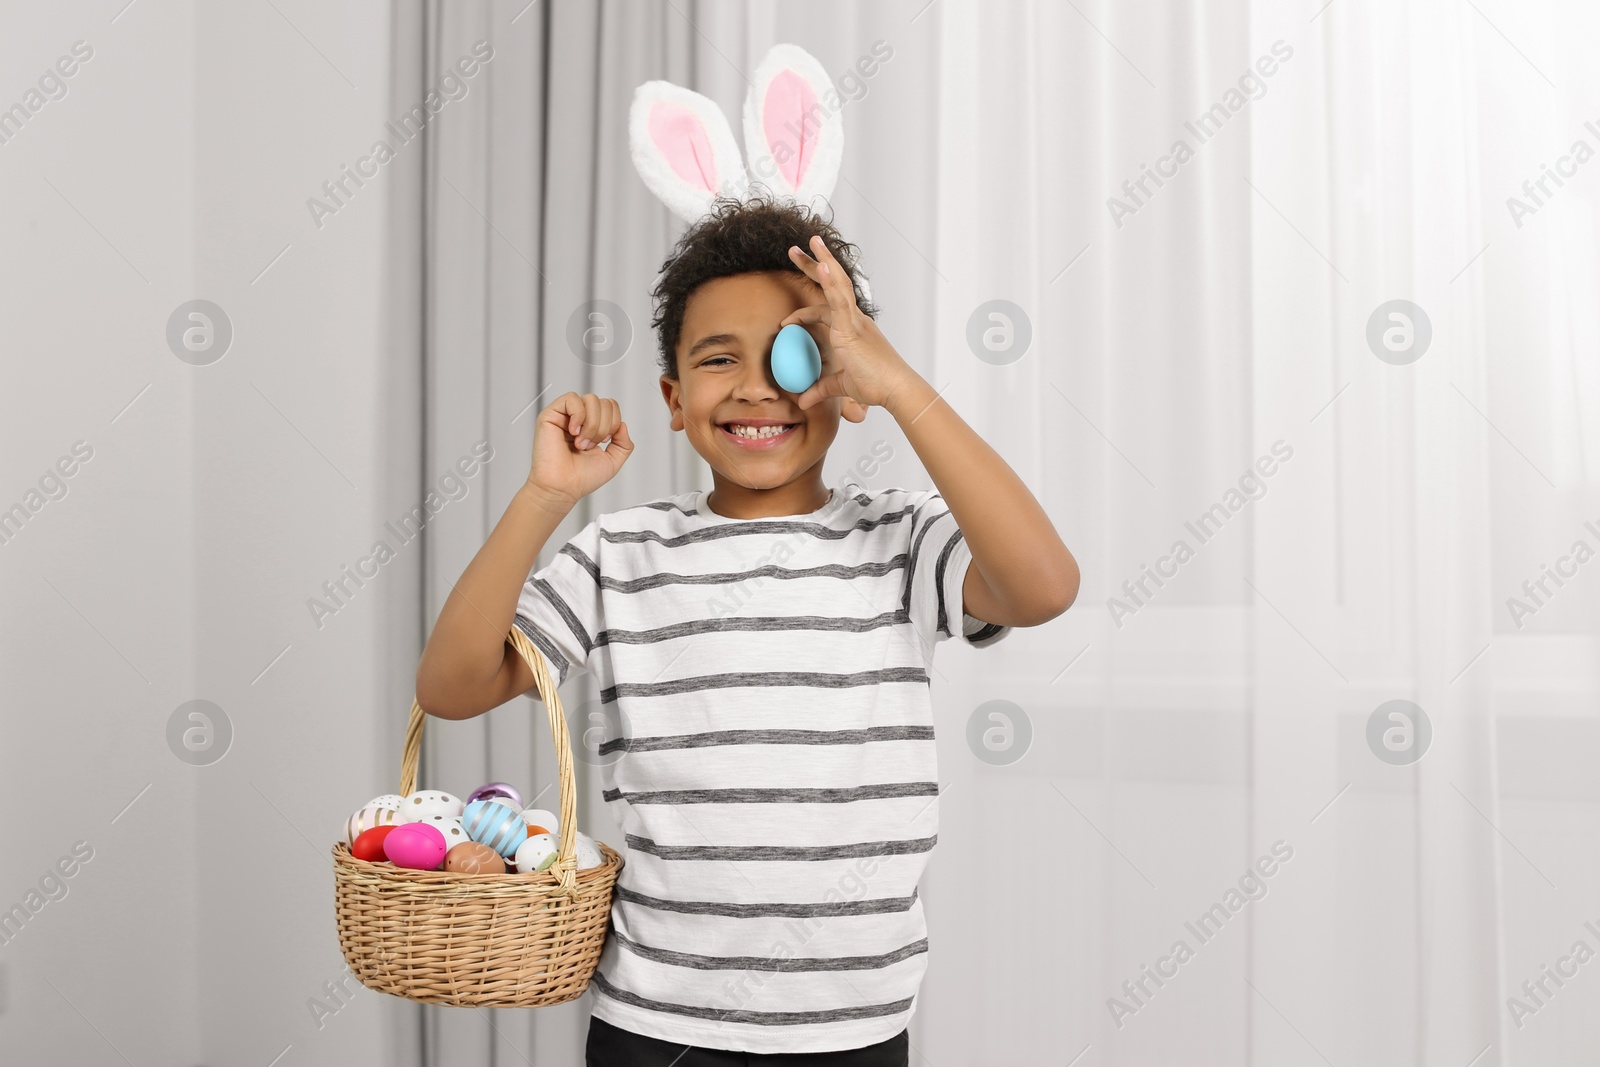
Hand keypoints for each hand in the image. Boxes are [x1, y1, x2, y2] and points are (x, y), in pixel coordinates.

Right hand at [525, 392, 633, 504]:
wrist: (562, 488)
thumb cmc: (580, 478)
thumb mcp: (613, 461)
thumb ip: (624, 443)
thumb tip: (622, 424)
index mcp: (592, 426)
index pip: (611, 406)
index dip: (613, 423)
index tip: (603, 442)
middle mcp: (579, 419)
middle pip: (604, 402)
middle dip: (603, 427)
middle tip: (590, 445)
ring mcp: (565, 415)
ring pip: (591, 399)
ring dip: (591, 425)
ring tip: (581, 443)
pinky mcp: (550, 415)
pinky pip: (571, 399)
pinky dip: (578, 416)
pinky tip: (573, 433)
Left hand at [781, 234, 917, 411]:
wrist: (895, 389)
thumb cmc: (876, 386)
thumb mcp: (840, 386)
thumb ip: (821, 389)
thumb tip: (804, 401)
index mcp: (852, 328)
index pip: (825, 308)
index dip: (804, 310)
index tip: (786, 321)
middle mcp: (854, 318)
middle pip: (832, 284)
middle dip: (813, 265)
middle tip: (795, 249)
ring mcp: (854, 319)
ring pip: (837, 282)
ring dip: (822, 260)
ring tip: (810, 241)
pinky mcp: (853, 326)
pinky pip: (839, 298)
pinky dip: (829, 280)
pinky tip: (820, 264)